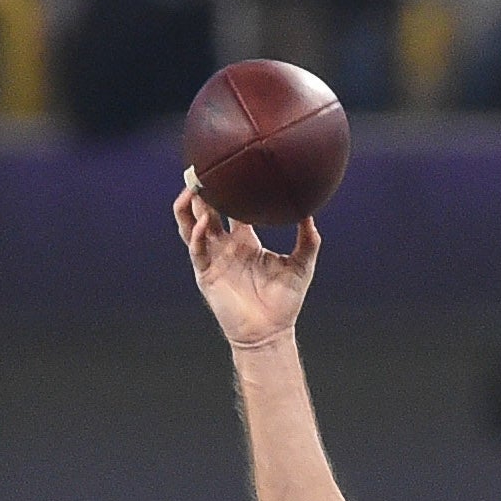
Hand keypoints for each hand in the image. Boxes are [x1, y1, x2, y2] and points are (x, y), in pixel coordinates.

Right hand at [174, 179, 319, 351]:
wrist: (271, 332)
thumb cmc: (285, 301)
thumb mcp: (302, 264)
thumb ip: (307, 239)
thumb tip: (310, 212)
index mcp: (245, 241)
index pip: (231, 209)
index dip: (228, 190)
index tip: (229, 168)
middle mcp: (226, 246)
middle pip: (206, 211)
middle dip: (200, 191)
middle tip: (201, 169)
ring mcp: (213, 259)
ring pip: (192, 226)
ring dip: (189, 207)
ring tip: (191, 188)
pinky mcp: (206, 274)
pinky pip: (197, 249)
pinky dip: (198, 234)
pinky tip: (204, 222)